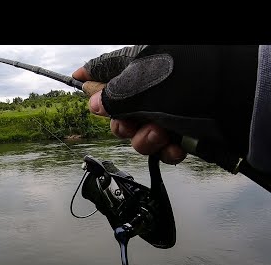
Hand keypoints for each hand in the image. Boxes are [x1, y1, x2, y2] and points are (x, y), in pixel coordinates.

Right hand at [73, 45, 258, 164]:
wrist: (240, 104)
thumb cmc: (191, 84)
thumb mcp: (142, 87)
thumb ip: (111, 97)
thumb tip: (93, 103)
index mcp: (141, 66)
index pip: (107, 67)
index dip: (89, 76)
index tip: (73, 81)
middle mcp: (153, 87)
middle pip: (119, 109)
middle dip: (122, 123)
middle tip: (129, 123)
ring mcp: (169, 108)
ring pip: (139, 132)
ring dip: (144, 139)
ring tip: (160, 133)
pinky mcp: (184, 129)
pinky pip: (162, 146)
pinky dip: (166, 149)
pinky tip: (174, 145)